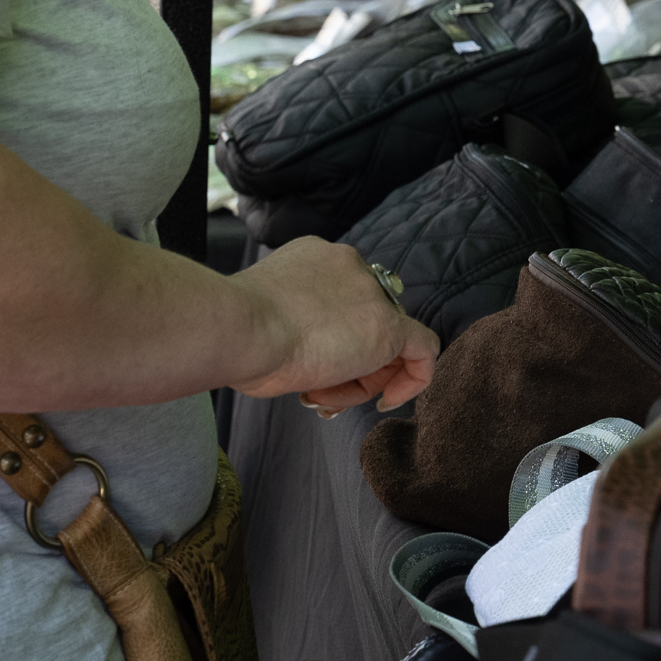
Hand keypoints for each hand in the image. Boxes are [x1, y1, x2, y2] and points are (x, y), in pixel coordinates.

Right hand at [234, 238, 438, 412]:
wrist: (239, 326)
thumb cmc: (237, 332)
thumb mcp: (265, 318)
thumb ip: (293, 326)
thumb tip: (302, 350)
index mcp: (315, 259)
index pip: (341, 303)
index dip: (330, 344)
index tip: (308, 371)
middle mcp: (349, 266)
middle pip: (365, 323)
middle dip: (347, 366)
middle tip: (316, 394)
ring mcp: (371, 293)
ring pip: (386, 343)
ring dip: (358, 381)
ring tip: (319, 397)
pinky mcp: (389, 325)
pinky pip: (423, 350)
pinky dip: (412, 379)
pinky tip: (386, 401)